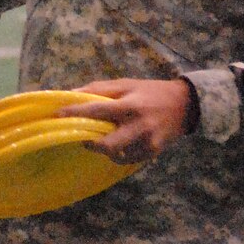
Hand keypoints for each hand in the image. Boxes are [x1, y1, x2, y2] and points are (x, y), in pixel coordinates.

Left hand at [58, 79, 191, 163]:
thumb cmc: (149, 92)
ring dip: (106, 150)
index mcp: (130, 104)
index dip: (76, 112)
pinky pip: (129, 159)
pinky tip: (122, 144)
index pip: (97, 109)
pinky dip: (121, 154)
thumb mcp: (126, 84)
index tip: (58, 114)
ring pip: (117, 156)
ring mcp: (147, 141)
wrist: (185, 104)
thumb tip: (71, 93)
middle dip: (92, 144)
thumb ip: (99, 89)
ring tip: (104, 140)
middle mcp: (138, 124)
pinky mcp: (153, 152)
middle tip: (85, 138)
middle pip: (108, 144)